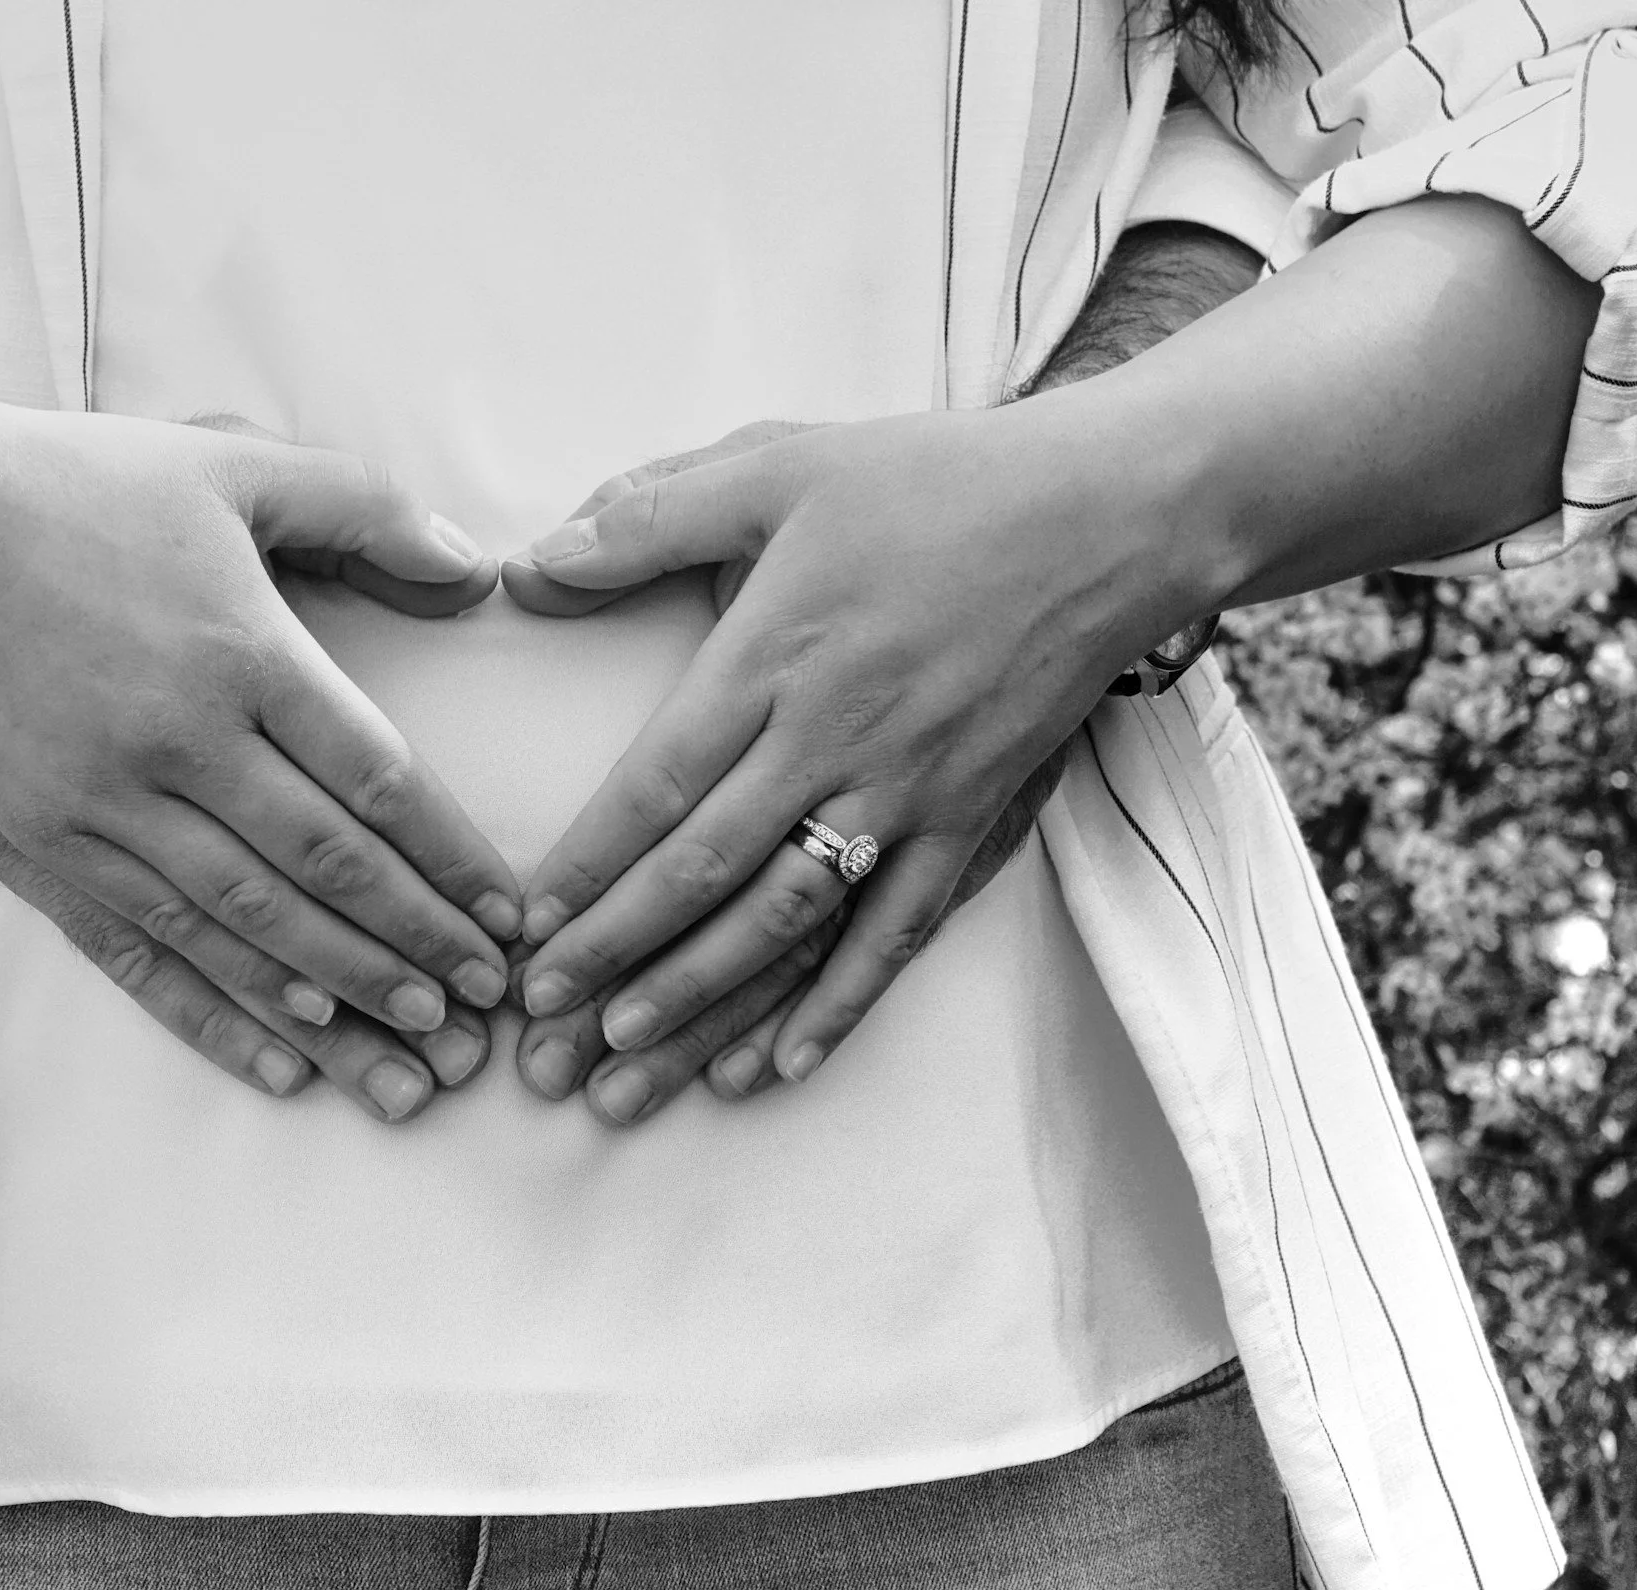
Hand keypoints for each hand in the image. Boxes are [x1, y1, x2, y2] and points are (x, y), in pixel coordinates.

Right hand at [0, 402, 522, 1093]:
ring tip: (416, 1053)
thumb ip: (366, 509)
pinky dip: (217, 1010)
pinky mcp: (40, 841)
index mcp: (244, 652)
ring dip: (341, 997)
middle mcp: (180, 742)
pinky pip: (143, 948)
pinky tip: (284, 1059)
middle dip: (417, 947)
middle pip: (325, 871)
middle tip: (484, 1008)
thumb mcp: (232, 461)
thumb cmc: (74, 485)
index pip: (381, 783)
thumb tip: (479, 571)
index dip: (453, 863)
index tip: (509, 918)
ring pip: (245, 927)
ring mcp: (104, 804)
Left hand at [507, 401, 1201, 1085]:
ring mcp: (906, 793)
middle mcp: (831, 741)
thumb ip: (647, 517)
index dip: (585, 871)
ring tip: (629, 1074)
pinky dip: (838, 1005)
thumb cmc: (936, 482)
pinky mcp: (971, 820)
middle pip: (705, 874)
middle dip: (615, 961)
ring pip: (788, 922)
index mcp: (771, 658)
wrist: (1112, 513)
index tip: (525, 934)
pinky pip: (896, 932)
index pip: (655, 788)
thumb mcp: (777, 468)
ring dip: (703, 1005)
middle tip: (544, 1037)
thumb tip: (528, 567)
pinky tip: (779, 1067)